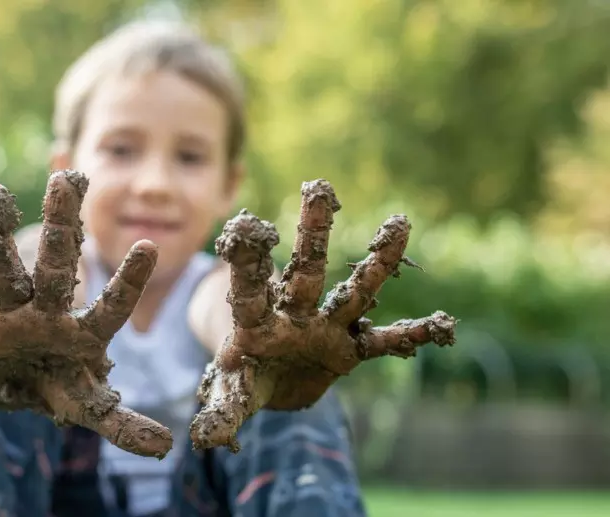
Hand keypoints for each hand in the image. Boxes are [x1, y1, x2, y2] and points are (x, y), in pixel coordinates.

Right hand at [0, 170, 172, 457]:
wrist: (31, 386)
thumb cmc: (68, 387)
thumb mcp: (93, 406)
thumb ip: (124, 423)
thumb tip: (166, 447)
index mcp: (84, 331)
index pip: (112, 305)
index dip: (129, 282)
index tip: (149, 247)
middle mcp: (50, 312)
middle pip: (55, 266)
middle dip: (59, 227)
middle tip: (63, 180)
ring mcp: (14, 316)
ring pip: (6, 270)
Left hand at [189, 179, 456, 451]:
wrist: (268, 382)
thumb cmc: (242, 376)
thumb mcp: (230, 392)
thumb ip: (222, 410)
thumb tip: (205, 440)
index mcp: (256, 321)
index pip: (250, 286)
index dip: (249, 260)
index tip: (245, 225)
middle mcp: (295, 314)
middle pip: (306, 270)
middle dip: (313, 233)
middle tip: (320, 187)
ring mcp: (326, 328)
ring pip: (353, 291)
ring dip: (376, 263)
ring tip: (399, 222)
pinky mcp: (349, 349)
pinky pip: (384, 343)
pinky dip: (411, 337)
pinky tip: (443, 326)